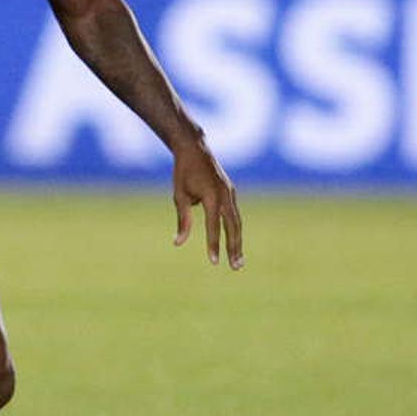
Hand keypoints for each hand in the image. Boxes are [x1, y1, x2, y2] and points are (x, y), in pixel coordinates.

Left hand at [171, 140, 243, 269]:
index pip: (213, 227)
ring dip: (238, 241)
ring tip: (238, 260)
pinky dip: (235, 228)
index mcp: (212, 198)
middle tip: (236, 267)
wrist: (194, 148)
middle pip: (233, 228)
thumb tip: (178, 243)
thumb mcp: (179, 196)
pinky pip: (234, 213)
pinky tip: (234, 240)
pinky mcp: (231, 191)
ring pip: (237, 222)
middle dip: (234, 248)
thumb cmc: (183, 173)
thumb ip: (183, 220)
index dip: (213, 246)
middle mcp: (225, 196)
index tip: (214, 262)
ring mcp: (231, 193)